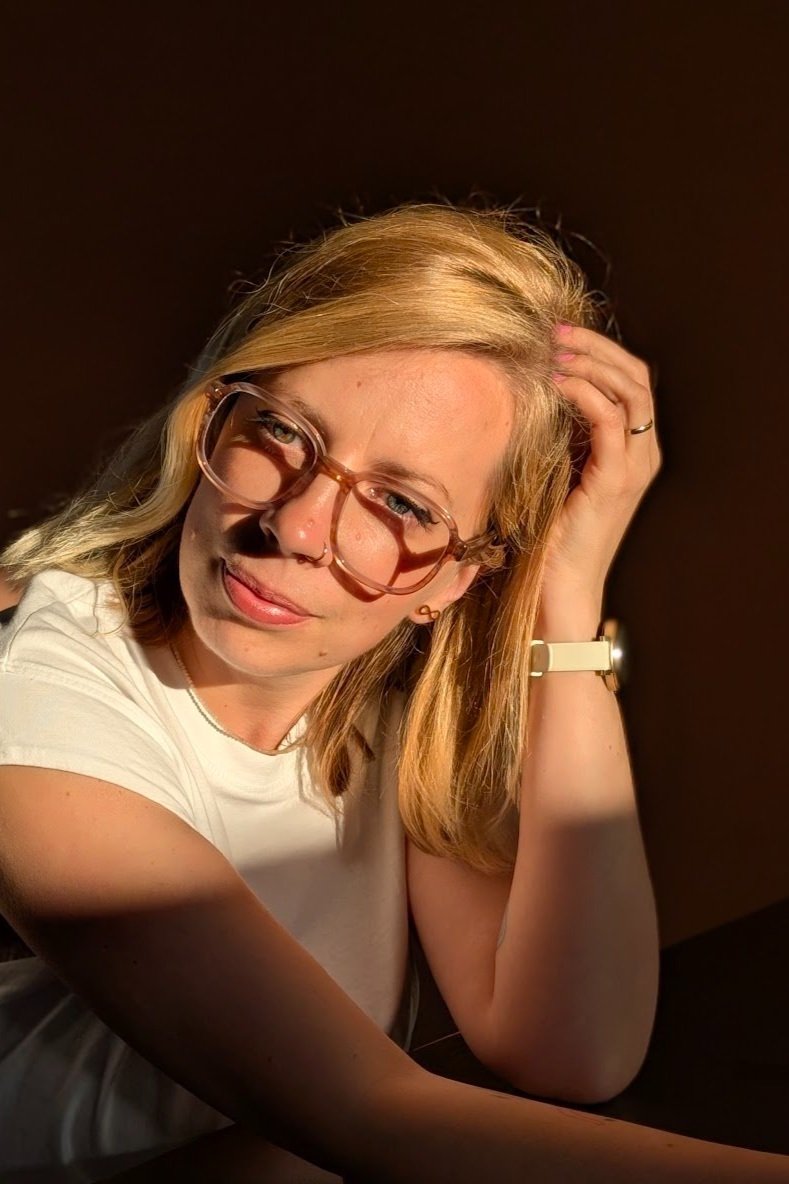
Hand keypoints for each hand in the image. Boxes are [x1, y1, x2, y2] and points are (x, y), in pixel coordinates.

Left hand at [539, 322, 661, 604]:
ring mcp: (633, 467)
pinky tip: (558, 383)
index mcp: (633, 451)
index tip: (559, 335)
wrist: (559, 588)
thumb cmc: (550, 536)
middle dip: (597, 346)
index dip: (601, 350)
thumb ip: (559, 437)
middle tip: (555, 330)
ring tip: (554, 350)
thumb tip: (531, 393)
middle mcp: (643, 454)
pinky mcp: (614, 481)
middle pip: (636, 376)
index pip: (631, 381)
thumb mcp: (556, 474)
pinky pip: (610, 421)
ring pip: (630, 391)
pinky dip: (586, 393)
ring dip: (591, 362)